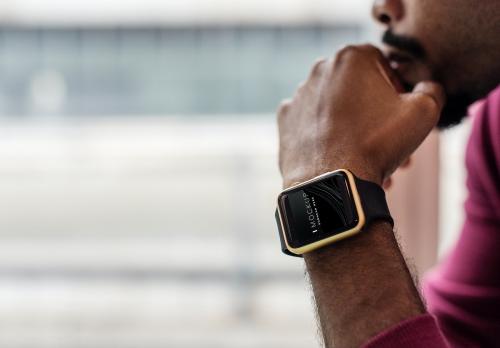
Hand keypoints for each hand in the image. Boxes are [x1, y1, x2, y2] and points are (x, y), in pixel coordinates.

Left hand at [277, 45, 444, 187]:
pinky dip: (328, 136)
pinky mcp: (285, 120)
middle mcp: (319, 69)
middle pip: (359, 90)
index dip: (398, 92)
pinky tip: (342, 157)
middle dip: (378, 115)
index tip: (401, 116)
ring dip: (356, 128)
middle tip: (391, 143)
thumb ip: (431, 90)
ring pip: (337, 108)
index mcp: (351, 57)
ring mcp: (299, 95)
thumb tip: (426, 88)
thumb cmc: (377, 144)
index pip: (384, 66)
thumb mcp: (423, 112)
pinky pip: (314, 124)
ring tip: (371, 159)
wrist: (331, 184)